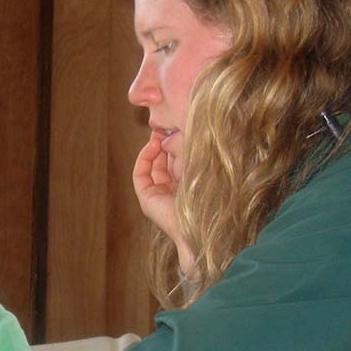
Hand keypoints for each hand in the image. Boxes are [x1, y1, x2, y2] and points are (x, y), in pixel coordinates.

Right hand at [133, 130, 194, 273]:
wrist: (202, 226)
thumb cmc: (210, 199)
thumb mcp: (201, 169)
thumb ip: (187, 152)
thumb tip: (173, 136)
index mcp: (189, 185)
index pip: (179, 160)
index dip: (176, 143)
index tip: (178, 126)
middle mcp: (173, 190)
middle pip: (164, 160)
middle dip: (164, 142)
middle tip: (166, 124)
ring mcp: (158, 195)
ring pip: (152, 165)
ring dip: (154, 148)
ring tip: (159, 132)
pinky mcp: (147, 198)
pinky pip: (140, 174)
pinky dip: (144, 158)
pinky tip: (152, 146)